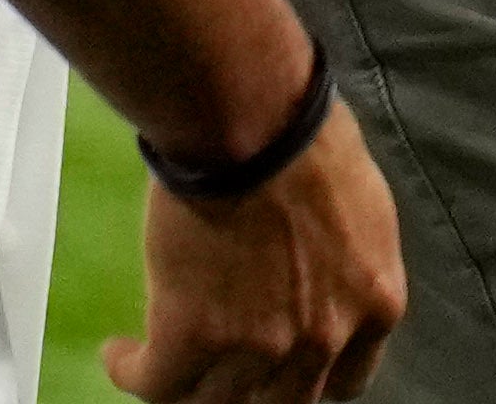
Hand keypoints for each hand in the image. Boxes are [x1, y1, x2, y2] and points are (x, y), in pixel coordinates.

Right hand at [108, 106, 403, 402]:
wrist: (252, 121)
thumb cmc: (308, 136)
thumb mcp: (360, 208)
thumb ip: (345, 262)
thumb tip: (320, 273)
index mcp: (374, 304)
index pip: (345, 381)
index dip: (308, 375)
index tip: (283, 364)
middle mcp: (323, 340)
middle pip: (281, 402)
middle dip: (249, 390)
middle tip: (220, 368)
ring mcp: (258, 346)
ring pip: (216, 403)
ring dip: (187, 388)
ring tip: (165, 369)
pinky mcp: (192, 337)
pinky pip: (156, 384)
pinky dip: (133, 373)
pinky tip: (121, 355)